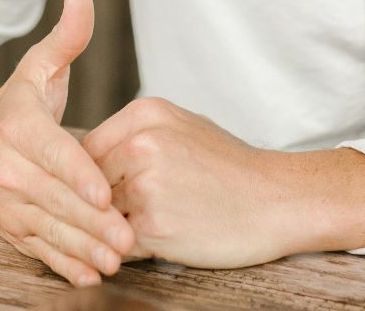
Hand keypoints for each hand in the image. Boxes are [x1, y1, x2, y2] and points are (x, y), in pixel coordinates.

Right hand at [0, 0, 134, 286]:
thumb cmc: (15, 106)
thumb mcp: (37, 68)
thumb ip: (66, 39)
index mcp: (18, 128)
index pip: (52, 153)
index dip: (78, 175)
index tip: (105, 193)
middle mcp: (7, 168)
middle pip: (54, 199)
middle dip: (91, 221)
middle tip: (128, 236)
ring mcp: (7, 202)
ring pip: (48, 228)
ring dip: (82, 248)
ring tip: (117, 260)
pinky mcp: (10, 228)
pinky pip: (37, 249)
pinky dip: (63, 265)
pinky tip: (91, 276)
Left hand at [82, 97, 364, 268]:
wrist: (279, 200)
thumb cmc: (230, 167)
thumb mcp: (181, 128)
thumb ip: (134, 136)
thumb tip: (88, 156)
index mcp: (144, 114)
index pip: (86, 149)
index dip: (88, 177)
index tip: (98, 193)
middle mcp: (140, 144)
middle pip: (88, 183)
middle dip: (97, 204)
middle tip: (110, 217)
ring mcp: (145, 185)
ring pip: (100, 215)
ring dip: (111, 228)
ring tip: (135, 231)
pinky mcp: (153, 225)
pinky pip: (119, 242)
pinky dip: (129, 249)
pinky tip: (155, 243)